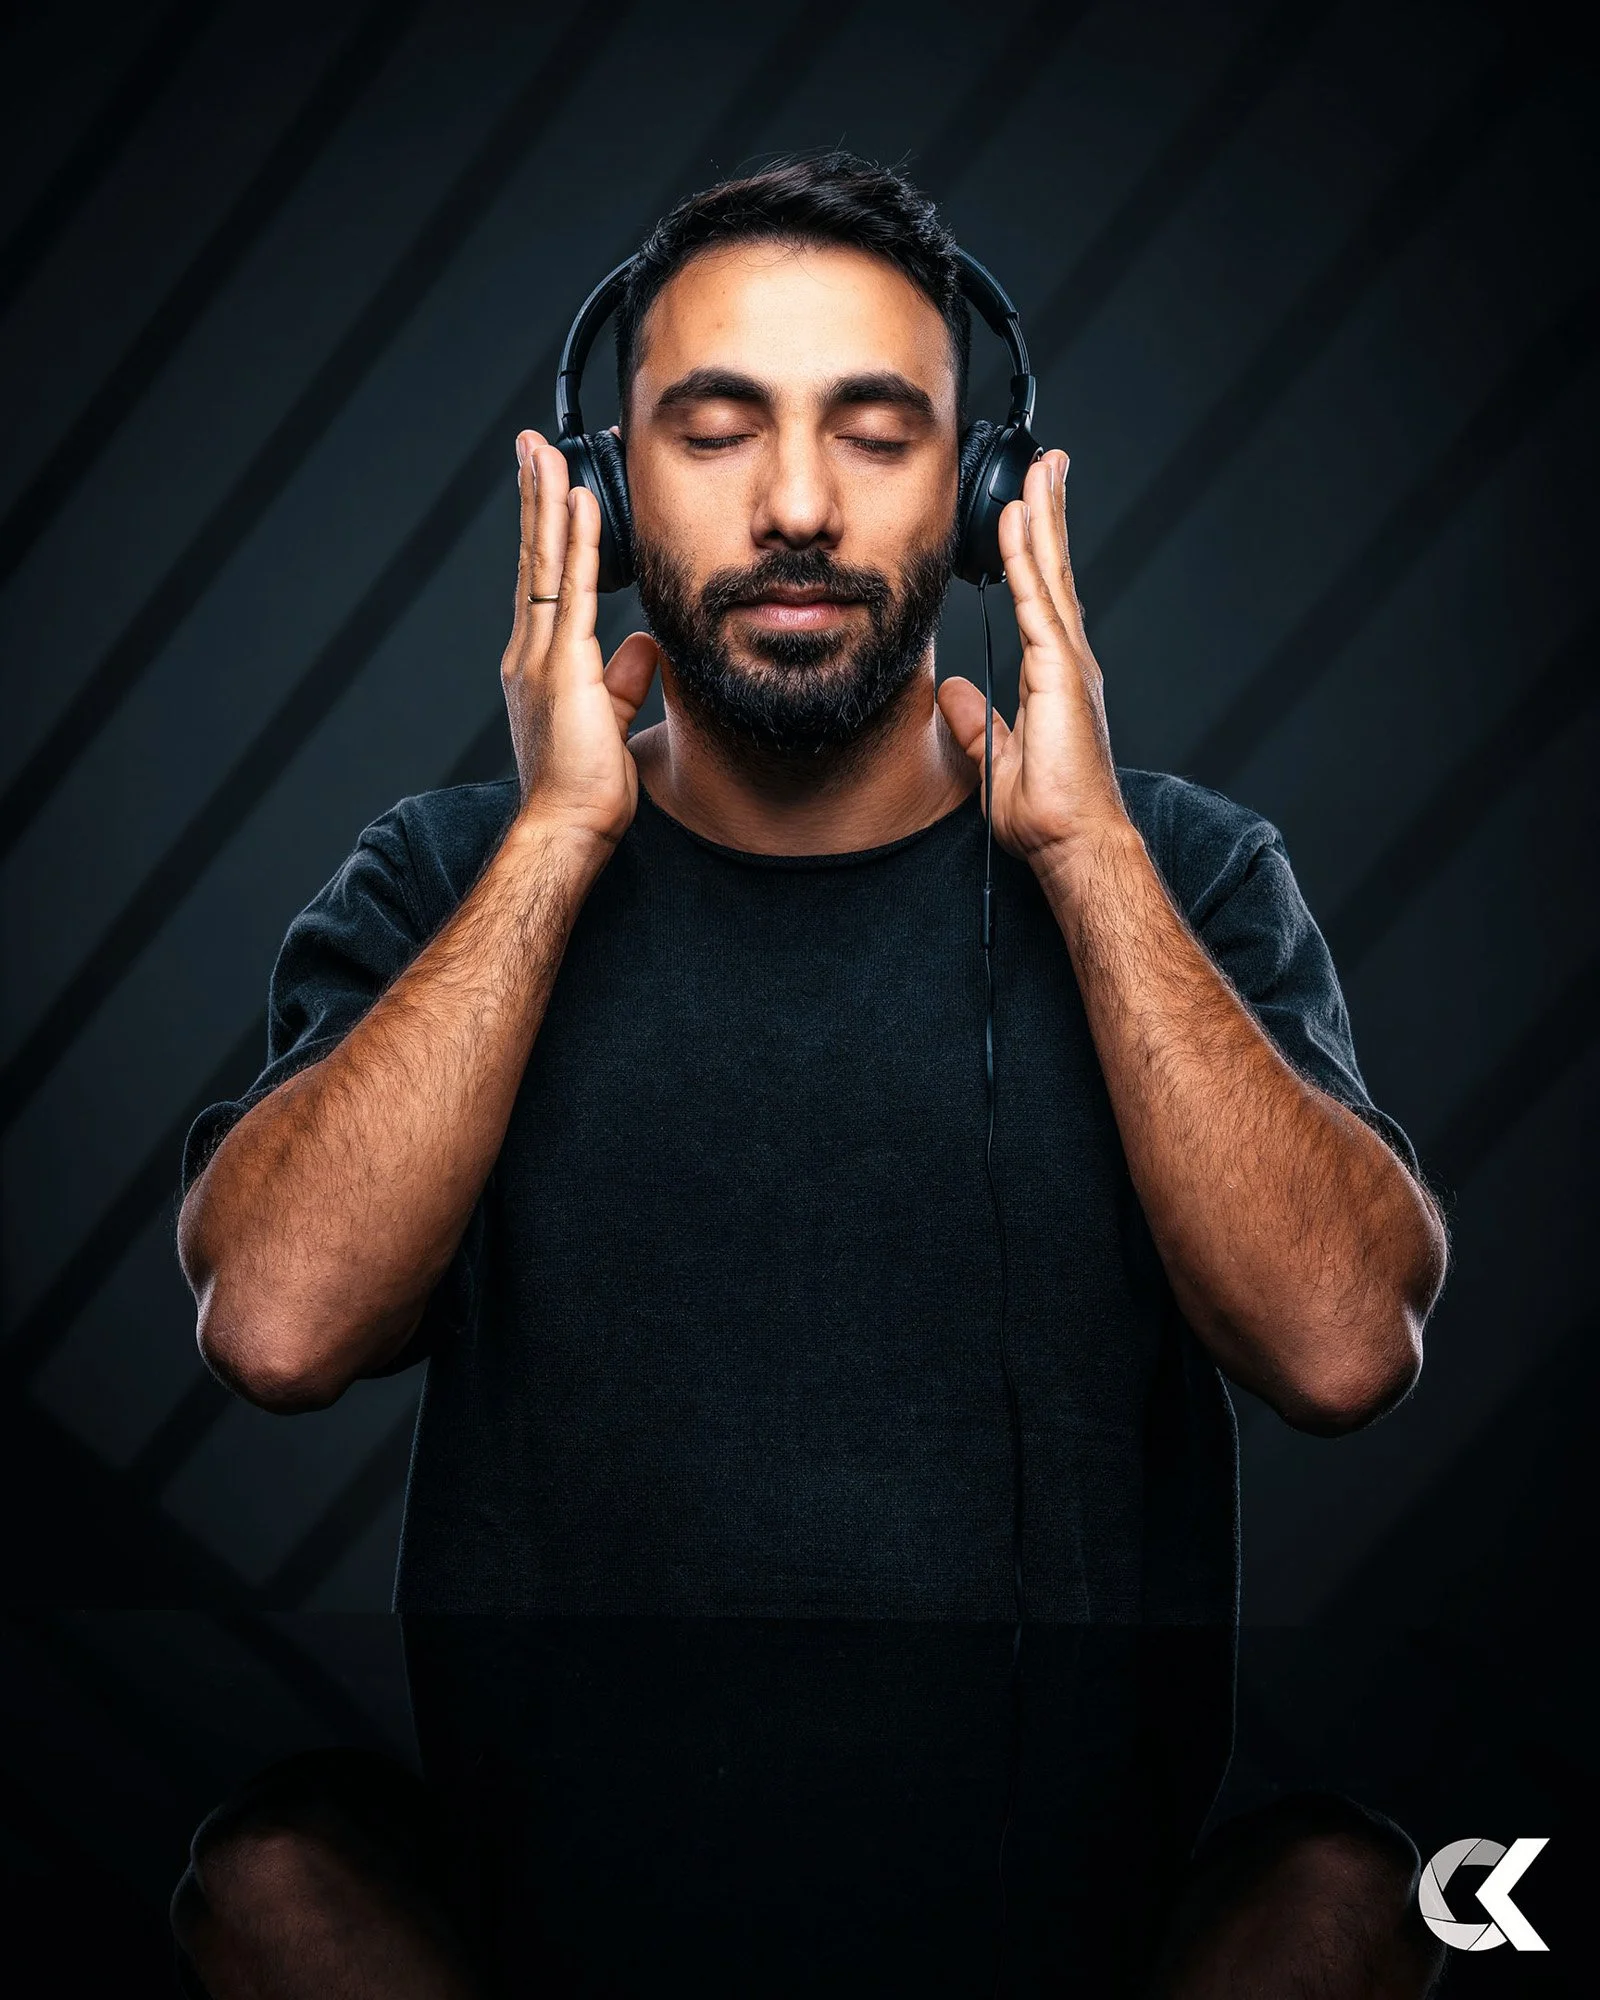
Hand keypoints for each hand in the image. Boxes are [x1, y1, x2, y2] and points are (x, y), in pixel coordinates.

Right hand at [501, 431, 657, 846]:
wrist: (567, 827)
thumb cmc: (585, 790)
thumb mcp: (610, 722)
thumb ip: (622, 680)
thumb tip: (643, 646)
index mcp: (540, 665)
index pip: (543, 584)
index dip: (547, 535)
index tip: (550, 491)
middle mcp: (531, 652)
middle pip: (533, 559)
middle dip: (534, 500)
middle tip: (531, 447)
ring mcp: (541, 656)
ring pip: (544, 561)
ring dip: (547, 502)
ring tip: (545, 451)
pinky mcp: (562, 665)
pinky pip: (569, 588)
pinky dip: (573, 542)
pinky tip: (579, 502)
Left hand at [936, 450, 1128, 870]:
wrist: (1072, 842)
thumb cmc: (1048, 815)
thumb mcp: (996, 761)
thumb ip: (980, 723)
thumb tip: (955, 692)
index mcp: (1055, 677)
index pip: (1041, 599)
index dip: (1034, 553)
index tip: (1027, 512)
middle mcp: (1068, 660)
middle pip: (1054, 572)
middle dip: (1049, 516)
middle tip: (1048, 466)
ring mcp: (1068, 661)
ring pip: (1050, 573)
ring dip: (1042, 518)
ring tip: (1039, 470)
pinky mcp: (1060, 671)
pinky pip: (1036, 600)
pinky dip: (1025, 558)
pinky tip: (1016, 521)